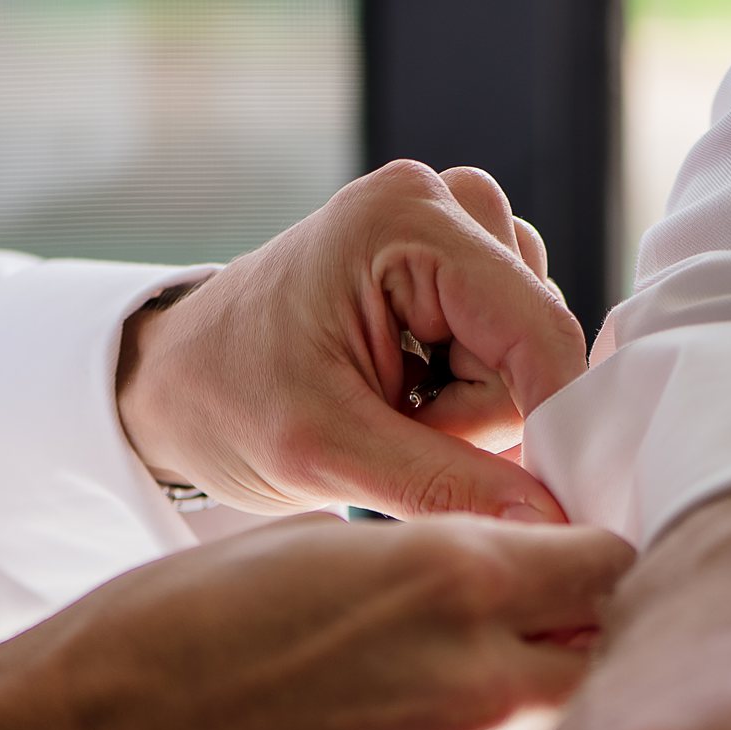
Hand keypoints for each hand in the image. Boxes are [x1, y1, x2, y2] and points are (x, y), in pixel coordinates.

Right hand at [0, 514, 634, 729]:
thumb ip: (441, 561)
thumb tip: (516, 577)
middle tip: (537, 633)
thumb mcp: (314, 545)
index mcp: (455, 581)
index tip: (575, 567)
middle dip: (590, 641)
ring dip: (534, 718)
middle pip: (615, 657)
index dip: (599, 559)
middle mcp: (480, 686)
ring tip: (444, 700)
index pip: (615, 560)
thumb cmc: (174, 631)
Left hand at [116, 160, 582, 520]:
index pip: (540, 331)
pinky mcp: (460, 265)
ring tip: (389, 411)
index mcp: (406, 218)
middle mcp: (443, 202)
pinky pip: (514, 350)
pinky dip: (469, 394)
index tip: (539, 503)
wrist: (177, 381)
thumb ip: (444, 486)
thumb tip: (550, 527)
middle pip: (538, 343)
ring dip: (472, 408)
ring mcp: (455, 229)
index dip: (553, 422)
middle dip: (479, 416)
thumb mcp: (325, 455)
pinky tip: (409, 396)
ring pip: (531, 351)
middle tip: (389, 433)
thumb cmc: (225, 398)